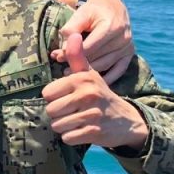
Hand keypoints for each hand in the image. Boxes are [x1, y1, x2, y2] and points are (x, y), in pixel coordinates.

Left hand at [43, 33, 148, 149]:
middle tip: (74, 111)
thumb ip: (76, 57)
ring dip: (65, 126)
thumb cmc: (98, 94)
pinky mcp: (95, 132)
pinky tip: (83, 130)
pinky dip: (72, 137)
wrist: (126, 119)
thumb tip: (72, 35)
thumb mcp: (88, 74)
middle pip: (50, 111)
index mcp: (82, 79)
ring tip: (78, 120)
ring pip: (57, 125)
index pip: (47, 93)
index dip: (55, 98)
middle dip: (58, 114)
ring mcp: (92, 114)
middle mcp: (88, 94)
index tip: (68, 97)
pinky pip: (68, 138)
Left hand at [51, 0, 133, 82]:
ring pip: (105, 65)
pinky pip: (118, 71)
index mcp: (111, 27)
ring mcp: (127, 47)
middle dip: (78, 63)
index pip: (89, 47)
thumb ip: (71, 29)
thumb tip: (64, 50)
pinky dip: (106, 78)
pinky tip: (91, 81)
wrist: (112, 7)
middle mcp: (122, 38)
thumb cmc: (92, 11)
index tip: (57, 56)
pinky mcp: (129, 54)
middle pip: (96, 57)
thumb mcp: (81, 14)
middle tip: (61, 68)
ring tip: (71, 74)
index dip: (72, 54)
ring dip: (87, 72)